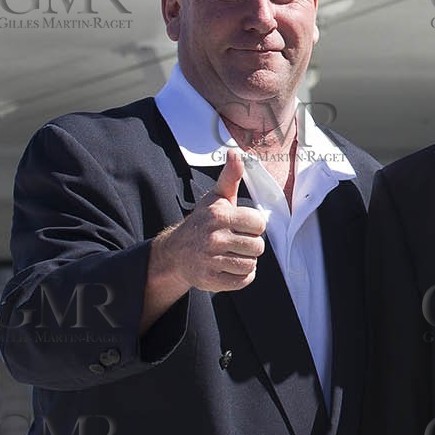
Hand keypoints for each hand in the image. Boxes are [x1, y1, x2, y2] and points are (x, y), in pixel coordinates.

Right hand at [151, 148, 268, 293]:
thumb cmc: (202, 222)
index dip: (254, 226)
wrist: (176, 252)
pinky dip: (241, 276)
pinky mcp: (210, 280)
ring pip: (251, 264)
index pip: (259, 224)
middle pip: (258, 246)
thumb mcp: (215, 198)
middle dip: (251, 245)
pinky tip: (230, 266)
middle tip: (236, 242)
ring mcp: (210, 260)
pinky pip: (243, 280)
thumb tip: (235, 153)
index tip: (242, 226)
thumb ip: (230, 177)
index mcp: (219, 217)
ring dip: (246, 260)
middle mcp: (214, 238)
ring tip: (232, 254)